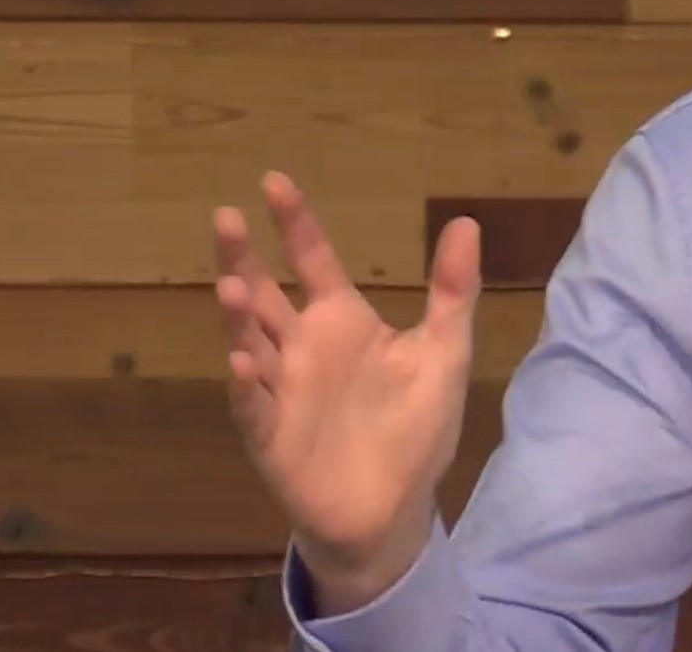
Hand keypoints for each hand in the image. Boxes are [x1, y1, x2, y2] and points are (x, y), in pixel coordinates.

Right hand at [213, 171, 481, 590]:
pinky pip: (254, 408)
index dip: (296, 225)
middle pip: (264, 295)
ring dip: (238, 318)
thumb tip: (465, 222)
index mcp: (342, 323)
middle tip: (225, 217)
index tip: (273, 182)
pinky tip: (240, 362)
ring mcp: (282, 392)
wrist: (394, 509)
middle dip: (243, 259)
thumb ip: (452, 292)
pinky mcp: (273, 438)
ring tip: (228, 286)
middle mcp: (303, 349)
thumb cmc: (415, 428)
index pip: (313, 262)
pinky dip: (245, 387)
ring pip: (251, 345)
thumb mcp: (443, 353)